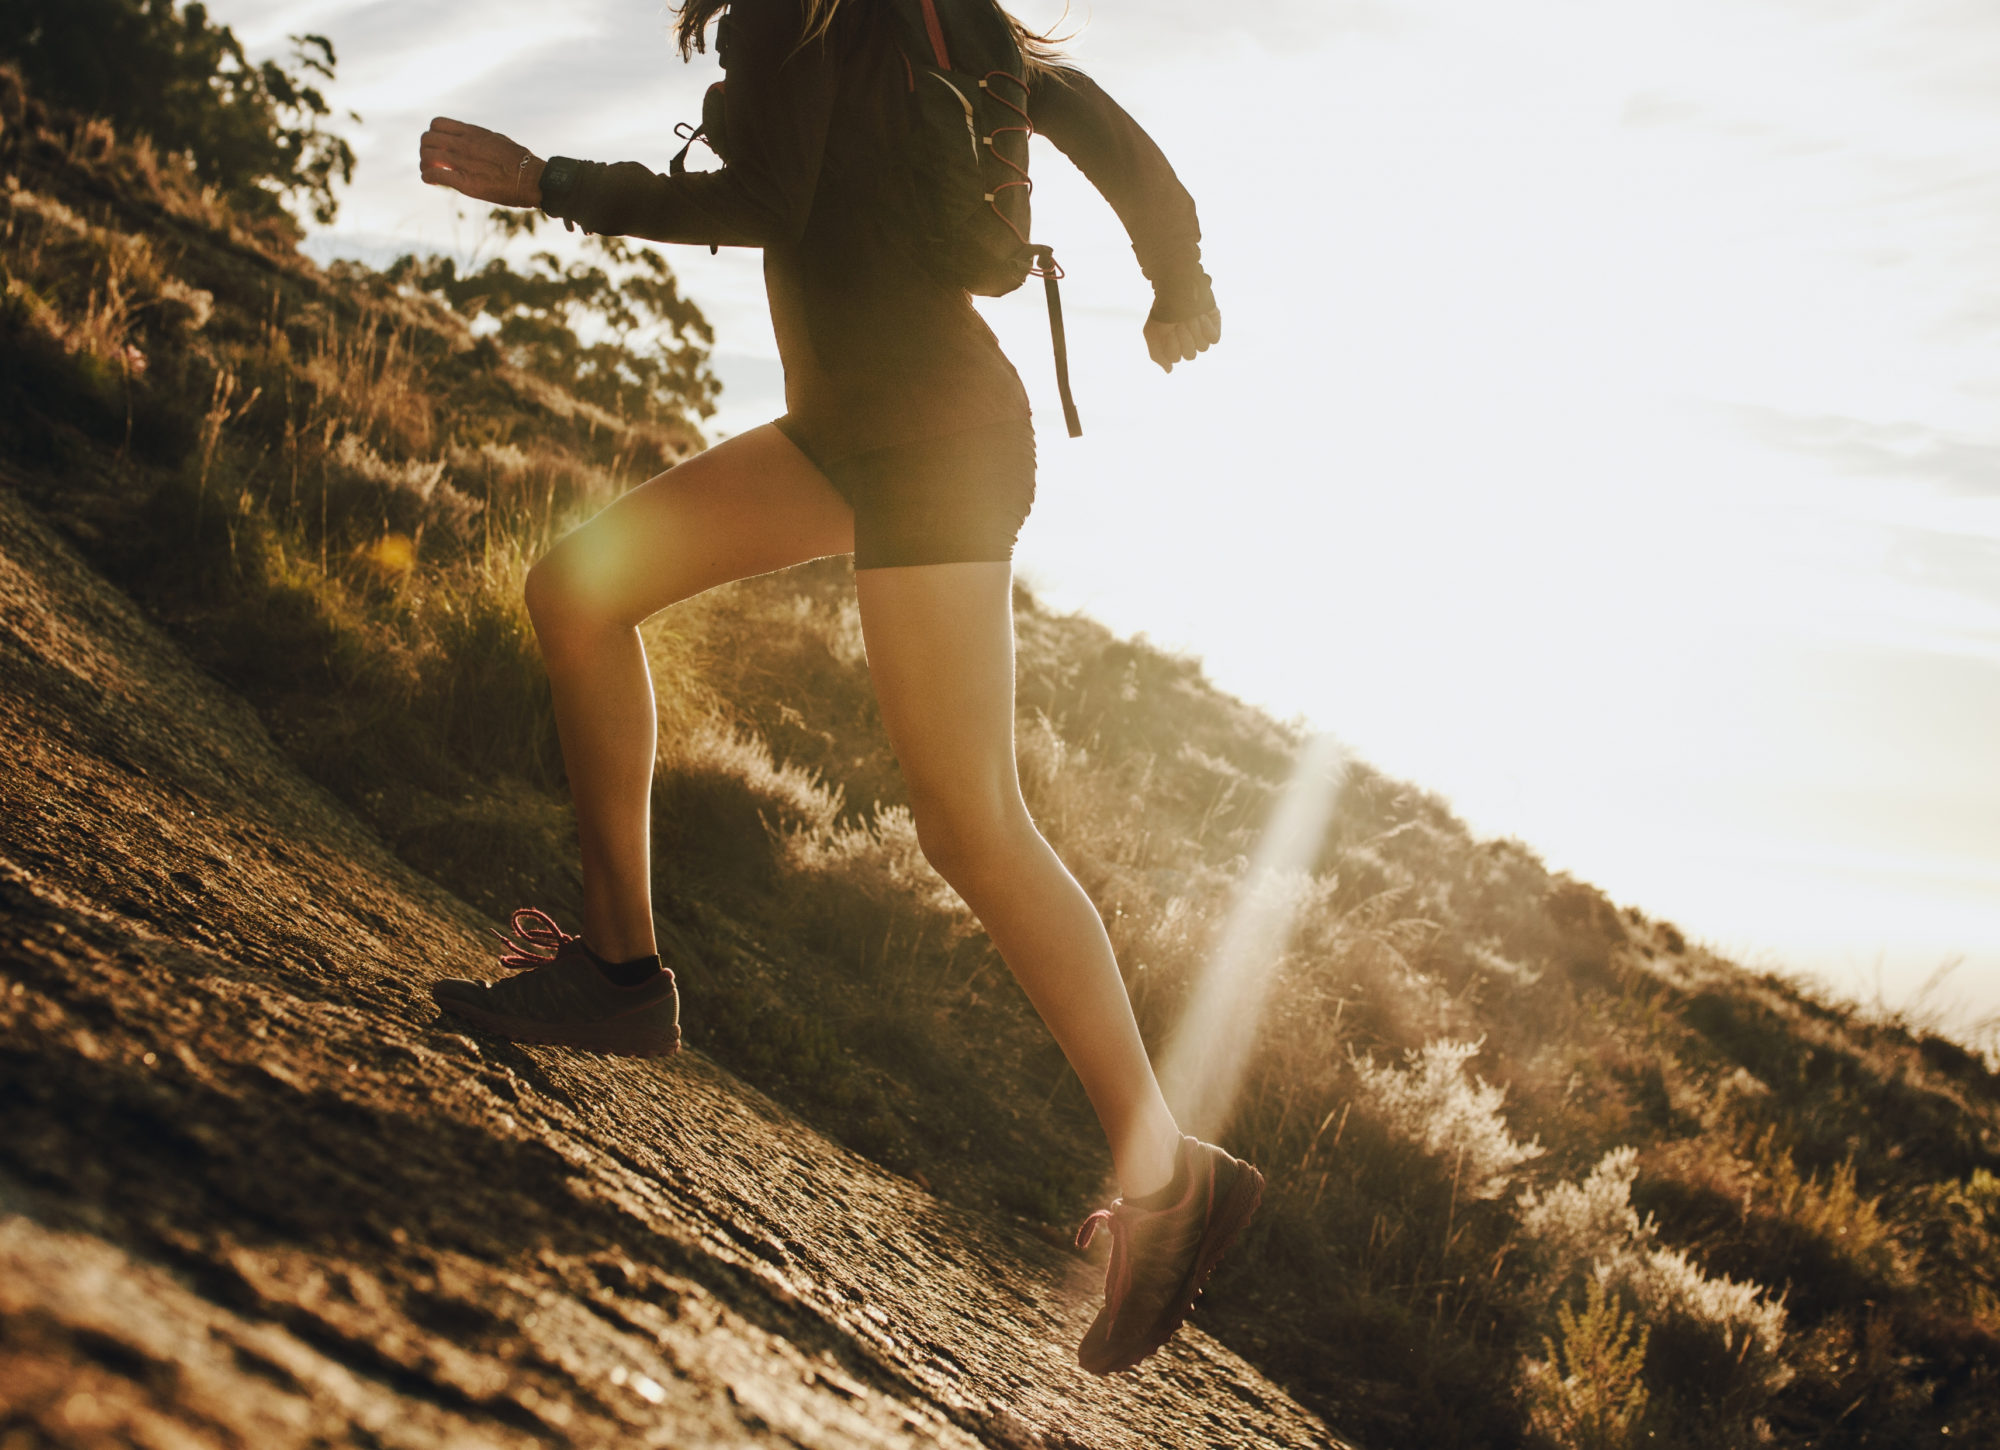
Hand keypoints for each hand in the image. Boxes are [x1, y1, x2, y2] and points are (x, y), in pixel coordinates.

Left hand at [418, 117, 545, 207]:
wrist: (532, 179)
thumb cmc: (520, 161)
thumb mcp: (497, 140)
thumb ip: (480, 139)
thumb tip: (472, 140)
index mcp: (473, 133)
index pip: (437, 124)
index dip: (432, 134)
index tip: (439, 145)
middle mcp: (465, 144)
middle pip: (428, 139)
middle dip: (425, 150)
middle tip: (431, 161)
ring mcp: (464, 162)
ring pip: (427, 156)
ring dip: (424, 165)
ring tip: (429, 172)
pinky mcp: (466, 182)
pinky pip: (435, 175)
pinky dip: (427, 177)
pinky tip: (432, 181)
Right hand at [1144, 307, 1221, 372]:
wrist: (1176, 287)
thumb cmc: (1162, 310)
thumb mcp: (1152, 334)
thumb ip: (1157, 355)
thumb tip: (1169, 370)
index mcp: (1174, 346)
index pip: (1176, 357)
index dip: (1172, 344)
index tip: (1168, 329)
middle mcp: (1188, 342)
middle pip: (1190, 355)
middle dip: (1184, 337)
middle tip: (1179, 322)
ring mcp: (1202, 335)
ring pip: (1202, 348)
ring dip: (1194, 331)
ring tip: (1189, 317)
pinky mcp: (1214, 326)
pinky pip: (1213, 339)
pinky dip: (1206, 328)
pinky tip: (1200, 317)